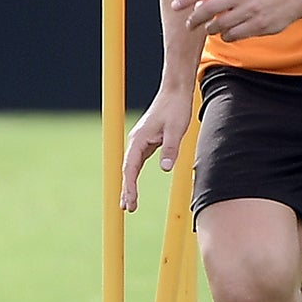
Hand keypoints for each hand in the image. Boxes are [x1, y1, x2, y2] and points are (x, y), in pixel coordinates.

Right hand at [122, 87, 193, 209]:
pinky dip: (133, 176)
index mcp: (139, 139)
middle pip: (127, 170)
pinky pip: (136, 163)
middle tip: (126, 209)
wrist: (175, 92)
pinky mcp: (146, 141)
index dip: (129, 186)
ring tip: (127, 203)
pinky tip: (133, 185)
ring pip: (130, 167)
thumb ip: (170, 149)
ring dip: (128, 184)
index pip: (130, 168)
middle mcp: (136, 141)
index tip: (130, 201)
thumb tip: (165, 169)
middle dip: (125, 189)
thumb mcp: (176, 130)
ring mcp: (140, 141)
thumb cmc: (175, 109)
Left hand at [172, 0, 301, 41]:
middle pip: (207, 9)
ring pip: (219, 25)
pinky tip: (227, 33)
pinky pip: (232, 35)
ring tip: (212, 27)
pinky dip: (226, 36)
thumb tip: (194, 5)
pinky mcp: (258, 25)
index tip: (174, 6)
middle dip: (194, 19)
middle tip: (189, 25)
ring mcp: (250, 10)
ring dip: (211, 29)